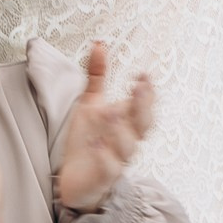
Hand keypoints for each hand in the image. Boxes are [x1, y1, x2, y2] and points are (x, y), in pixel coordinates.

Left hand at [55, 43, 157, 213]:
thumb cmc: (88, 140)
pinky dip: (105, 157)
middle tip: (138, 87)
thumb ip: (98, 76)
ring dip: (121, 130)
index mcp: (127, 120)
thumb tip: (100, 43)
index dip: (147, 91)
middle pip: (144, 124)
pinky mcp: (102, 177)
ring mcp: (117, 159)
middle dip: (143, 106)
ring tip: (110, 112)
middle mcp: (127, 139)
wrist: (76, 180)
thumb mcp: (90, 104)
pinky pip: (110, 169)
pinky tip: (97, 145)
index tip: (142, 75)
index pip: (144, 104)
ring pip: (129, 146)